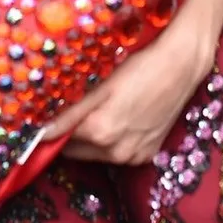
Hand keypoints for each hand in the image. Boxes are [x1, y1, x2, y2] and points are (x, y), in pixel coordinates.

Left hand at [45, 23, 213, 165]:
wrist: (181, 66)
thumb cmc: (138, 66)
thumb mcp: (100, 83)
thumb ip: (69, 110)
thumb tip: (41, 130)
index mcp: (98, 131)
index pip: (57, 140)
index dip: (50, 126)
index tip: (46, 115)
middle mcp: (115, 151)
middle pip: (75, 150)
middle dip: (70, 134)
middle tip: (74, 108)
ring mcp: (133, 156)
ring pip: (96, 153)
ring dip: (91, 139)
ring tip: (100, 110)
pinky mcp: (147, 155)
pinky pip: (118, 153)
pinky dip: (113, 141)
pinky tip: (120, 117)